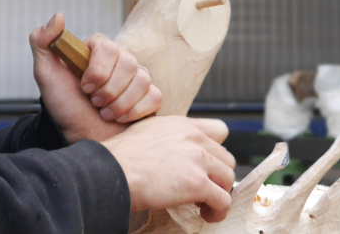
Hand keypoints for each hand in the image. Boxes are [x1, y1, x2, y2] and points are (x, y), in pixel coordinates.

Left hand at [29, 13, 161, 143]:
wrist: (77, 134)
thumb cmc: (63, 103)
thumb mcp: (45, 73)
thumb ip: (42, 41)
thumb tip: (58, 16)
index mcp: (97, 49)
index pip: (107, 47)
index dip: (97, 70)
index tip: (85, 87)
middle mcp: (119, 59)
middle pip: (128, 63)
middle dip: (108, 90)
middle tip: (94, 102)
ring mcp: (135, 78)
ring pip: (142, 80)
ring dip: (120, 103)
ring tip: (105, 112)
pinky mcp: (148, 97)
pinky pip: (155, 96)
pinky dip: (136, 111)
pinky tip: (121, 118)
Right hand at [101, 116, 235, 220]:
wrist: (112, 171)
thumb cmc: (121, 158)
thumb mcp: (146, 133)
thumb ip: (167, 137)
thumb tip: (172, 154)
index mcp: (180, 124)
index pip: (219, 130)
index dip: (216, 151)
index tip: (206, 165)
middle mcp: (192, 137)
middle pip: (226, 158)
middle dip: (217, 175)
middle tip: (202, 188)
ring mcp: (197, 159)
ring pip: (228, 178)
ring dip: (218, 193)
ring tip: (203, 204)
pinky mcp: (197, 183)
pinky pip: (223, 200)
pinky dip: (218, 211)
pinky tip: (205, 215)